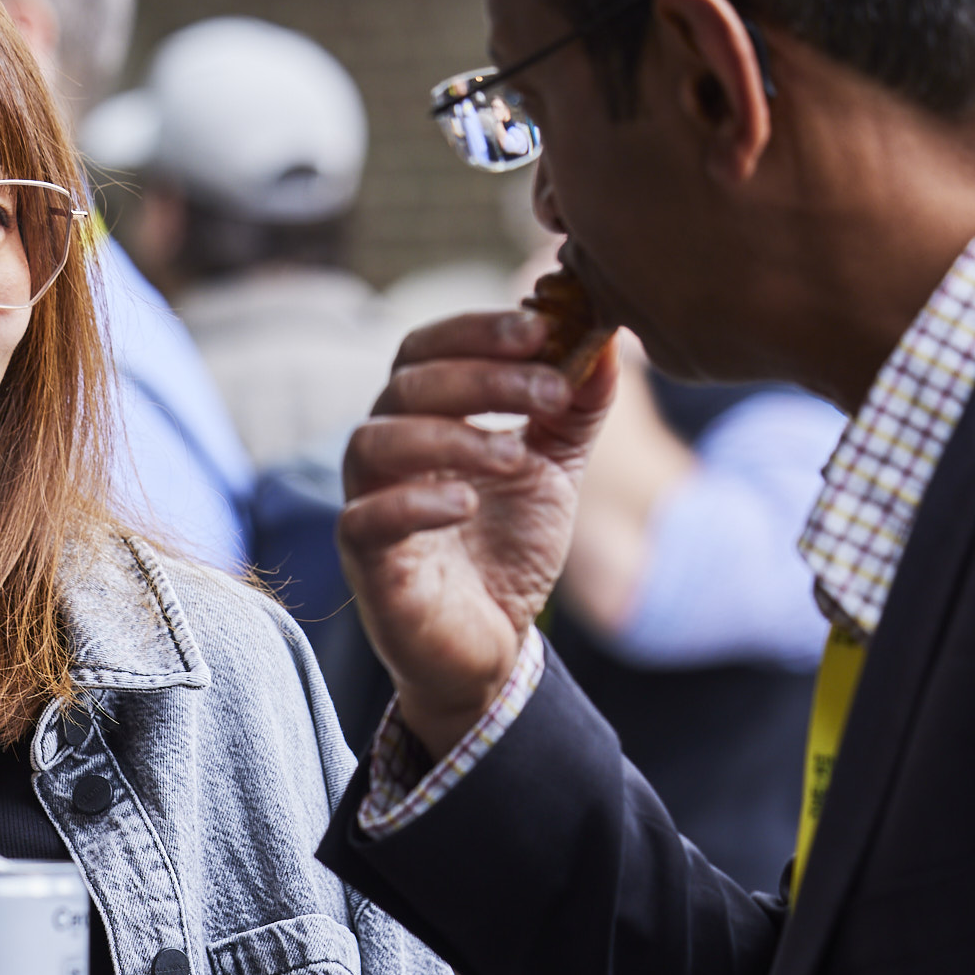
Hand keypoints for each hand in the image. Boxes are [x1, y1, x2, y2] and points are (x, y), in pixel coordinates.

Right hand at [340, 307, 616, 755]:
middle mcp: (387, 452)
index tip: (541, 328)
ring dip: (451, 435)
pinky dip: (416, 503)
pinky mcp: (367, 563)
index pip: (427, 348)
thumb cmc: (507, 550)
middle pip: (406, 385)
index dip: (477, 329)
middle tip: (549, 391)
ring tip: (515, 454)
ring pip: (376, 442)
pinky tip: (466, 502)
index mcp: (424, 417)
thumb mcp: (553, 470)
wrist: (490, 646)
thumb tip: (608, 344)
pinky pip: (366, 519)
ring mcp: (369, 504)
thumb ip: (574, 411)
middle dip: (482, 377)